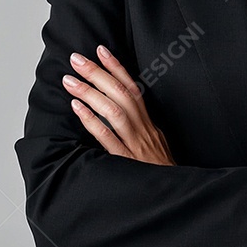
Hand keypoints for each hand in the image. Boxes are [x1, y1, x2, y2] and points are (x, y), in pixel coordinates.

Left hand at [63, 45, 175, 164]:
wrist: (177, 197)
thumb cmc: (163, 175)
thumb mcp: (157, 147)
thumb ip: (142, 131)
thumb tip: (125, 114)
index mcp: (150, 126)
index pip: (133, 89)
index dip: (117, 68)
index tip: (101, 50)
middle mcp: (144, 131)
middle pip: (121, 94)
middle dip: (98, 73)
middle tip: (76, 59)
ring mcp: (136, 145)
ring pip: (114, 111)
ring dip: (91, 92)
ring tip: (70, 80)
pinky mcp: (127, 162)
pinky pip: (108, 138)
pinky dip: (92, 120)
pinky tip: (77, 108)